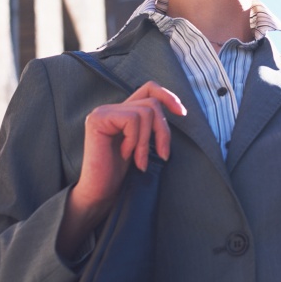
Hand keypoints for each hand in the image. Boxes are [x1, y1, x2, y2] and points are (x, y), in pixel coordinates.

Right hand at [57, 81, 183, 258]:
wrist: (99, 194)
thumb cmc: (121, 174)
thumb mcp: (143, 144)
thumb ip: (151, 125)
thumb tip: (178, 109)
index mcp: (122, 111)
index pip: (149, 88)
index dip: (168, 96)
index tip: (182, 113)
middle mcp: (111, 108)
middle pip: (152, 103)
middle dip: (162, 129)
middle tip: (162, 154)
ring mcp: (102, 112)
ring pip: (145, 112)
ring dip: (147, 141)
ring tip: (138, 160)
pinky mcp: (98, 120)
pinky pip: (132, 120)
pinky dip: (135, 141)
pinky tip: (125, 156)